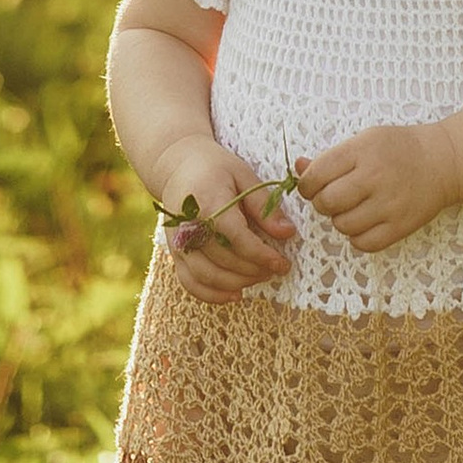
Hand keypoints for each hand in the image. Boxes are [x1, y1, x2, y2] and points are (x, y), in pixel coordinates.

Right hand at [156, 147, 293, 296]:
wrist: (177, 166)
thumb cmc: (215, 168)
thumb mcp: (243, 176)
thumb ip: (264, 205)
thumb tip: (287, 232)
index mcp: (207, 203)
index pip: (237, 238)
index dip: (262, 255)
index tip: (282, 263)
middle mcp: (188, 227)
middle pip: (223, 260)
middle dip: (253, 270)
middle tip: (275, 269)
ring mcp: (178, 243)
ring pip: (207, 276)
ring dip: (237, 283)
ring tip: (260, 278)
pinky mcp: (174, 253)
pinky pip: (190, 282)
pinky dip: (212, 294)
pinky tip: (235, 295)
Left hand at [293, 120, 461, 252]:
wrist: (444, 161)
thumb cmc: (399, 148)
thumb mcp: (364, 140)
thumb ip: (330, 157)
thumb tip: (298, 169)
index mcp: (363, 150)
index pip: (317, 175)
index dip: (307, 185)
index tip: (312, 186)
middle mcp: (375, 177)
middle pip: (327, 203)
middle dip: (323, 203)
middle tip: (334, 198)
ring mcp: (389, 204)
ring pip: (343, 226)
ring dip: (341, 220)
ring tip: (354, 207)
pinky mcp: (400, 226)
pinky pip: (363, 243)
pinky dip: (358, 237)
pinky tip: (366, 221)